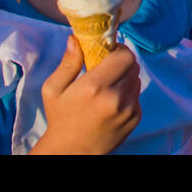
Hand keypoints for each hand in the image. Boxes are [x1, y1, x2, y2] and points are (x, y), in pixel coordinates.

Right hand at [32, 37, 141, 154]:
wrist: (71, 152)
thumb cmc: (60, 118)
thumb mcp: (54, 89)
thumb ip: (68, 62)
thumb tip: (75, 39)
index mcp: (94, 87)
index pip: (124, 55)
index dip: (117, 50)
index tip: (107, 53)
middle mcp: (116, 98)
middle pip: (133, 64)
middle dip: (121, 62)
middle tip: (107, 68)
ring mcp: (129, 110)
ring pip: (137, 79)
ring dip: (126, 77)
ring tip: (108, 87)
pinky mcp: (136, 118)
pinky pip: (137, 95)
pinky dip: (128, 93)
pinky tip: (112, 102)